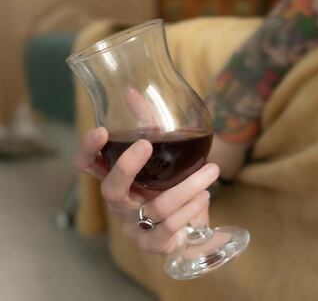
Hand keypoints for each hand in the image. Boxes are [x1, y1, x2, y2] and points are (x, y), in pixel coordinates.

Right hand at [74, 127, 219, 254]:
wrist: (187, 225)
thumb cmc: (168, 185)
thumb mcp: (161, 156)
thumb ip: (148, 124)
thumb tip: (135, 91)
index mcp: (116, 179)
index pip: (87, 166)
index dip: (88, 150)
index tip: (100, 130)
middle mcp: (119, 204)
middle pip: (112, 189)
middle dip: (128, 166)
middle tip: (147, 144)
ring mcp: (133, 227)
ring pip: (157, 206)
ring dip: (188, 186)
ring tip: (211, 171)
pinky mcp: (152, 244)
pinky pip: (171, 226)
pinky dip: (192, 207)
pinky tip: (205, 195)